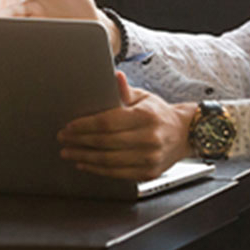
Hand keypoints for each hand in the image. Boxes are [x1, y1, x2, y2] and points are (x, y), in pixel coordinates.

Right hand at [3, 0, 120, 54]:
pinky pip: (35, 58)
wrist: (103, 31)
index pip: (8, 14)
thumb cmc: (79, 4)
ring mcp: (41, 42)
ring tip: (3, 52)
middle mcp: (34, 27)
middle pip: (12, 31)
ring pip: (21, 46)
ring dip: (13, 48)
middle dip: (0, 35)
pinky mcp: (50, 56)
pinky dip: (28, 60)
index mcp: (31, 9)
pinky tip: (24, 63)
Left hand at [58, 71, 194, 180]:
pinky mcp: (149, 173)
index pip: (108, 122)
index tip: (69, 126)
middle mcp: (149, 139)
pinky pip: (118, 173)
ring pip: (109, 161)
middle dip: (79, 141)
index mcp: (145, 117)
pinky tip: (84, 164)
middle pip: (106, 142)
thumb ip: (125, 90)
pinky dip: (98, 170)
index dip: (85, 126)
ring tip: (68, 152)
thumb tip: (114, 76)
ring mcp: (150, 158)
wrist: (186, 134)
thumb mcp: (144, 97)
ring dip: (84, 157)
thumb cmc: (159, 113)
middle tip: (63, 139)